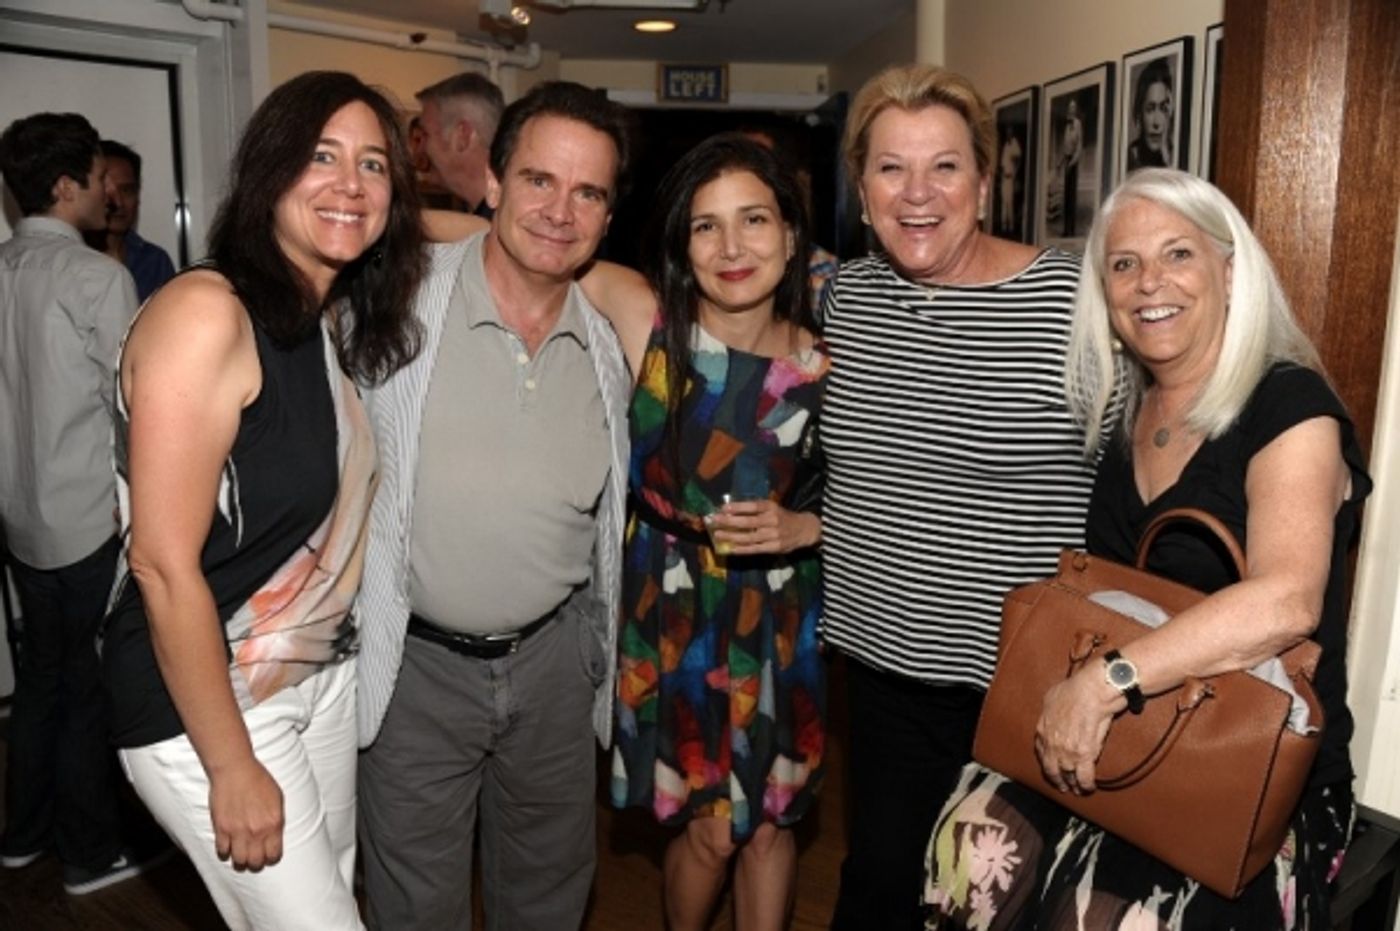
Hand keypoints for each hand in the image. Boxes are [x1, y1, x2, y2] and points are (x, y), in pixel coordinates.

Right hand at [208, 757, 283, 870]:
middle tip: (253, 857)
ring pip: (238, 861)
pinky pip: (222, 851)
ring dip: (240, 860)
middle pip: (255, 862)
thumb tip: (275, 835)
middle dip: (256, 862)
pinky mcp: (221, 828)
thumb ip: (277, 819)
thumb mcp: (278, 798)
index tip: (268, 856)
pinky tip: (228, 846)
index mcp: (274, 824)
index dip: (271, 858)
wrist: (235, 769)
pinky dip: (225, 852)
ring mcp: (237, 831)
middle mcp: (256, 831)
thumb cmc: (258, 779)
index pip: (274, 855)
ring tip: (240, 854)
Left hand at [706, 499, 819, 555]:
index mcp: (771, 507)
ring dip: (732, 536)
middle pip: (748, 522)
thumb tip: (731, 510)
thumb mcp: (773, 507)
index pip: (753, 506)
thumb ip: (756, 509)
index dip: (738, 507)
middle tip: (715, 520)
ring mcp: (773, 535)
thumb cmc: (783, 517)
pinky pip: (754, 549)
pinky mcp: (773, 548)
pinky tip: (730, 548)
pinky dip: (741, 549)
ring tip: (718, 535)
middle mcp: (772, 520)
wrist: (803, 530)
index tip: (723, 508)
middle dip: (729, 522)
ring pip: (749, 537)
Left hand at [1033, 664, 1121, 794]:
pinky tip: (1089, 788)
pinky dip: (1086, 785)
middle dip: (1057, 780)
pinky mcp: (1084, 755)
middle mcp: (1051, 744)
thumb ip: (1049, 710)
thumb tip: (1053, 712)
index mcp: (1042, 730)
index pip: (1041, 753)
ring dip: (1072, 784)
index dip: (1048, 762)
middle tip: (1062, 786)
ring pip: (1068, 775)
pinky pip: (1084, 777)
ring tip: (1077, 789)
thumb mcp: (1051, 697)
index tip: (1052, 767)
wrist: (1091, 691)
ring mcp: (1066, 751)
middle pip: (1051, 769)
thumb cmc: (1074, 689)